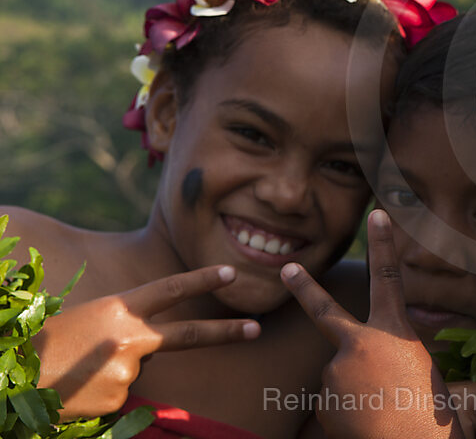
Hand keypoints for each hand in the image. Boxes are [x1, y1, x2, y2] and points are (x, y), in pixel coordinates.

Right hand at [35, 265, 260, 419]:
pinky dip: (107, 391)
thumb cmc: (50, 341)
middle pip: (188, 334)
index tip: (232, 273)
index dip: (203, 280)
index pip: (171, 289)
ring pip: (140, 368)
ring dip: (118, 369)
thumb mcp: (92, 317)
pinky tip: (82, 387)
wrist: (17, 374)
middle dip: (225, 332)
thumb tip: (158, 347)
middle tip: (256, 329)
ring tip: (83, 368)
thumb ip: (130, 323)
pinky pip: (125, 392)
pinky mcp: (118, 398)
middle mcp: (129, 336)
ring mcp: (126, 369)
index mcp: (119, 307)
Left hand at [281, 210, 466, 438]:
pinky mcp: (322, 401)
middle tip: (287, 267)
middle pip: (324, 309)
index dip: (383, 244)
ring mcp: (336, 372)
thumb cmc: (431, 416)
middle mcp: (360, 343)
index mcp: (395, 332)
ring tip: (380, 413)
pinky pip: (332, 404)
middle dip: (304, 287)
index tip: (378, 214)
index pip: (388, 277)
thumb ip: (392, 359)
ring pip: (338, 376)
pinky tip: (366, 425)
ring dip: (354, 393)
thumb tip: (368, 369)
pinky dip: (347, 415)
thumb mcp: (422, 373)